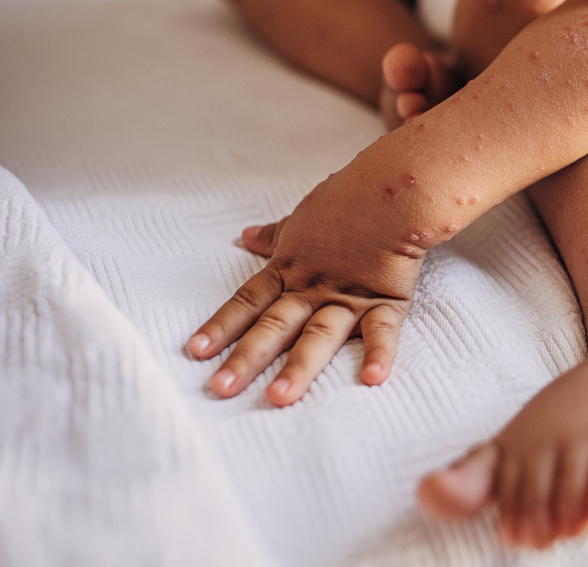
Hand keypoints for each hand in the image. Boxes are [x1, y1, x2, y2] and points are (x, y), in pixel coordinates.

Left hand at [186, 165, 423, 405]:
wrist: (392, 191)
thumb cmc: (346, 200)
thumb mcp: (302, 219)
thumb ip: (276, 236)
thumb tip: (245, 237)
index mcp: (291, 270)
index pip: (247, 301)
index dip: (221, 326)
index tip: (195, 351)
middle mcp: (313, 289)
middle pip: (274, 326)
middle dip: (247, 358)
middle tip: (222, 388)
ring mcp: (348, 298)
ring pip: (319, 335)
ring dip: (299, 367)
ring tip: (280, 397)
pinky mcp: (386, 302)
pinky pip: (382, 331)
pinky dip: (378, 353)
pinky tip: (372, 378)